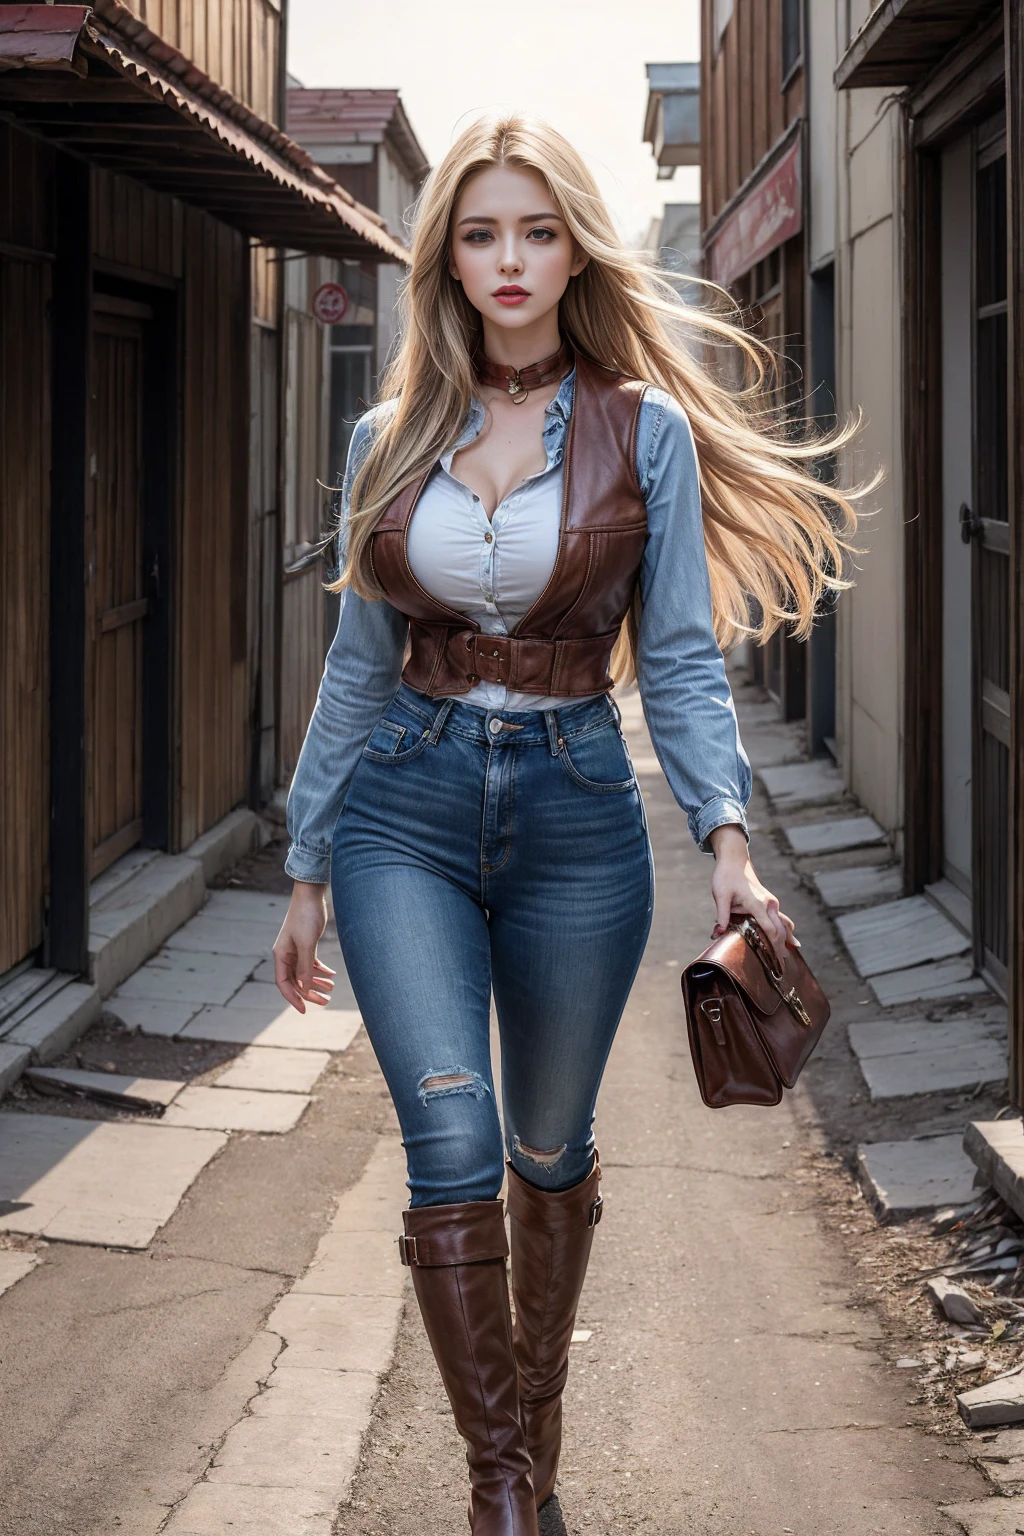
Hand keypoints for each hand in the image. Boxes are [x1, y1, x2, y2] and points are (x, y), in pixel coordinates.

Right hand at [273, 882, 335, 1013]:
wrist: (311, 896)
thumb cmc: (305, 917)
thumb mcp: (306, 944)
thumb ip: (305, 966)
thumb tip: (304, 986)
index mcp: (281, 955)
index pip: (283, 983)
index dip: (293, 998)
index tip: (304, 1010)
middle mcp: (286, 955)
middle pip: (296, 980)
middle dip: (309, 993)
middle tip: (325, 1002)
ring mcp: (296, 950)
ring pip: (305, 973)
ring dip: (317, 982)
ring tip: (331, 990)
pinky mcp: (306, 944)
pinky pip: (312, 963)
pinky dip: (320, 970)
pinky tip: (332, 975)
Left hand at [707, 824, 796, 965]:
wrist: (734, 860)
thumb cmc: (726, 876)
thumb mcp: (720, 895)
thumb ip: (721, 916)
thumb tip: (716, 934)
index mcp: (758, 904)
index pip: (769, 930)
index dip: (773, 946)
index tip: (775, 961)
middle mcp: (769, 903)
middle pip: (780, 929)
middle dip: (782, 946)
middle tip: (782, 965)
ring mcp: (771, 902)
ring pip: (784, 922)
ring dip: (788, 937)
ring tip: (792, 951)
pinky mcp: (769, 901)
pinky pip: (780, 917)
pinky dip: (785, 928)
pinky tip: (789, 937)